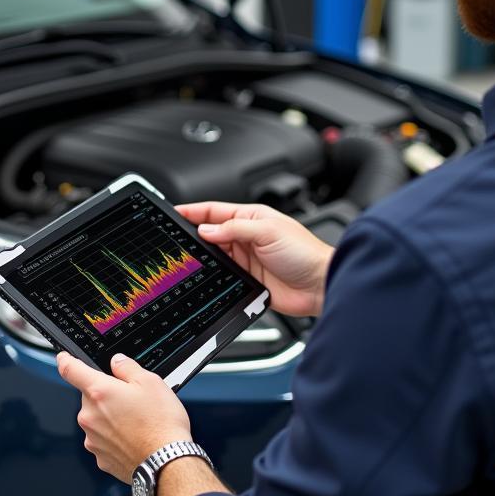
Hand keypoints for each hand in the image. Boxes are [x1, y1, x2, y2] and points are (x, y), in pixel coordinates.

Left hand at [57, 352, 192, 482]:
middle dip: (106, 396)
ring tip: (138, 423)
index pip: (71, 370)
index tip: (63, 358)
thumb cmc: (160, 424)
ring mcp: (93, 439)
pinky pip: (104, 441)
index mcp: (99, 392)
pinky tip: (135, 439)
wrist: (165, 462)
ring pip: (97, 420)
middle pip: (91, 398)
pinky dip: (115, 438)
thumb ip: (128, 367)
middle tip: (131, 401)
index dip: (66, 360)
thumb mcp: (151, 382)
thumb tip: (117, 362)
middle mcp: (90, 416)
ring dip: (111, 418)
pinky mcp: (100, 458)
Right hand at [177, 202, 333, 316]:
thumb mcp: (268, 231)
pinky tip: (207, 275)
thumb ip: (235, 228)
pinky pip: (224, 275)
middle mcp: (247, 237)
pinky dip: (214, 275)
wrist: (320, 285)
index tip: (174, 213)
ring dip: (205, 256)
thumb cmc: (305, 253)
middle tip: (175, 238)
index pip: (215, 211)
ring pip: (215, 255)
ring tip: (190, 257)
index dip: (194, 211)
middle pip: (211, 233)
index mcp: (252, 217)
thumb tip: (207, 230)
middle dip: (194, 235)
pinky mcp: (247, 279)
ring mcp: (246, 259)